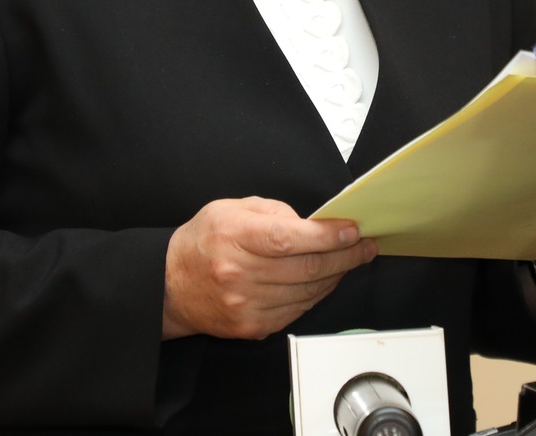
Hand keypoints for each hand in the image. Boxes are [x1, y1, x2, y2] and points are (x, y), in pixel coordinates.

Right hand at [162, 198, 377, 340]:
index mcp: (233, 236)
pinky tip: (325, 280)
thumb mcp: (231, 208)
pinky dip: (317, 295)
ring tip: (349, 260)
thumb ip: (274, 212)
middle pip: (306, 268)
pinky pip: (298, 311)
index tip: (352, 230)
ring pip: (308, 292)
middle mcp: (238, 273)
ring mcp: (246, 305)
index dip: (327, 236)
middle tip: (364, 245)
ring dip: (336, 276)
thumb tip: (314, 225)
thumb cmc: (204, 242)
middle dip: (345, 256)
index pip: (289, 239)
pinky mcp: (252, 327)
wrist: (171, 285)